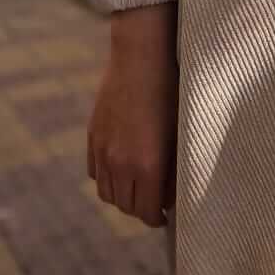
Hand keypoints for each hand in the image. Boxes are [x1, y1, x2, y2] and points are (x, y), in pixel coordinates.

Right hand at [87, 2, 178, 226]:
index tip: (167, 214)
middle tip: (157, 202)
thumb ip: (175, 168)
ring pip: (107, 192)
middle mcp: (120, 163)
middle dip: (141, 209)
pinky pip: (95, 172)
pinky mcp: (93, 136)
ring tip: (140, 187)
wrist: (142, 56)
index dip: (158, 218)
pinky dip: (107, 177)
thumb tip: (170, 195)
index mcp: (147, 166)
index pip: (147, 212)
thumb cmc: (173, 91)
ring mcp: (103, 150)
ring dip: (123, 196)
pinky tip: (122, 168)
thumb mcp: (181, 132)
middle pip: (126, 206)